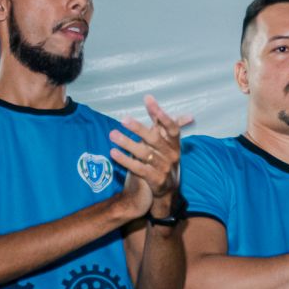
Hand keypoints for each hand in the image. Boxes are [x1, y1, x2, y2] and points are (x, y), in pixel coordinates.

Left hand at [108, 95, 194, 211]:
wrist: (166, 190)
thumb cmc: (163, 159)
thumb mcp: (165, 142)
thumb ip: (160, 123)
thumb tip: (152, 99)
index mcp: (175, 144)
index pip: (172, 128)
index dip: (162, 115)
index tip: (149, 101)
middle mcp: (171, 155)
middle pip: (155, 139)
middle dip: (139, 129)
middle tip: (124, 119)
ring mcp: (163, 168)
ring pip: (144, 153)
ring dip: (127, 143)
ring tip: (112, 135)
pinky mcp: (154, 179)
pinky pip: (138, 168)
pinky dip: (126, 160)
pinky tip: (114, 152)